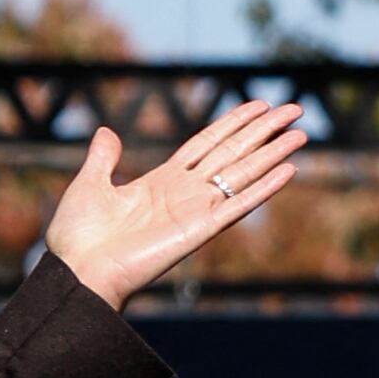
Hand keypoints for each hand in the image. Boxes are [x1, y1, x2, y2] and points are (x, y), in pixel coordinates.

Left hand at [44, 99, 306, 310]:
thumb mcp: (88, 185)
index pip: (207, 144)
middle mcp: (184, 194)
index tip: (259, 106)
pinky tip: (289, 171)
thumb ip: (103, 158)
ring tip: (301, 135)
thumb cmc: (77, 238)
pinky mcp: (199, 231)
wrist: (77, 272)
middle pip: (233, 153)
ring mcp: (194, 212)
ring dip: (273, 154)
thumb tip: (106, 131)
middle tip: (296, 110)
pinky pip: (238, 206)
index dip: (233, 124)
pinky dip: (263, 189)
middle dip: (264, 131)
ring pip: (242, 175)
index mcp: (161, 181)